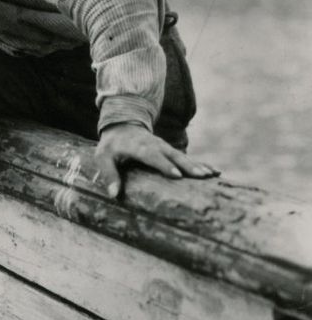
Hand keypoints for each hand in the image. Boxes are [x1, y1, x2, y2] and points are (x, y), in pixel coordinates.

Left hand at [96, 123, 219, 198]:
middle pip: (172, 155)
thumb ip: (109, 174)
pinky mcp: (170, 151)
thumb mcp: (103, 157)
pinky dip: (201, 163)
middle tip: (201, 176)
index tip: (176, 175)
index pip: (151, 155)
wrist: (122, 125)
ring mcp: (164, 147)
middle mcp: (154, 145)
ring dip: (197, 165)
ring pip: (182, 156)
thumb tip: (114, 194)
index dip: (163, 164)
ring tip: (212, 175)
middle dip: (187, 165)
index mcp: (137, 146)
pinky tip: (215, 171)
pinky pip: (187, 157)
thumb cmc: (111, 146)